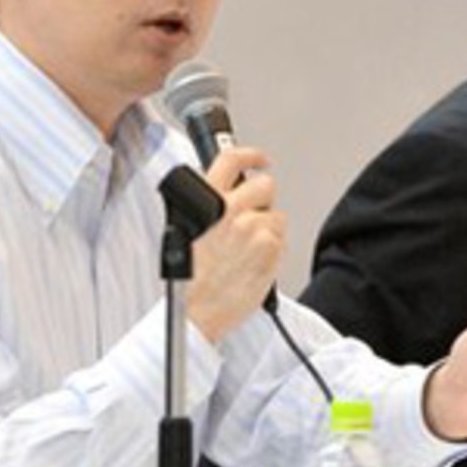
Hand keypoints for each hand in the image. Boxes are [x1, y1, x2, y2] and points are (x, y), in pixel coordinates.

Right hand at [186, 145, 283, 342]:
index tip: (260, 158)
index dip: (250, 154)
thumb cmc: (188, 282)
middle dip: (263, 199)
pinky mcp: (270, 247)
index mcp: (205, 203)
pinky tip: (253, 264)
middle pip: (264, 184)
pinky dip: (272, 252)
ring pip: (276, 216)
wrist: (196, 313)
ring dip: (267, 230)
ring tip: (247, 252)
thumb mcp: (185, 233)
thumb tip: (224, 200)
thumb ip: (207, 210)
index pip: (231, 159)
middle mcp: (230, 210)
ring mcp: (253, 228)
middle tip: (255, 216)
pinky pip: (281, 241)